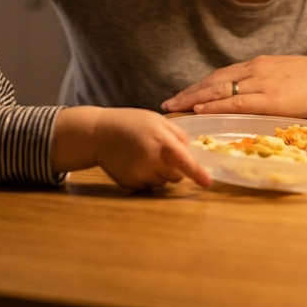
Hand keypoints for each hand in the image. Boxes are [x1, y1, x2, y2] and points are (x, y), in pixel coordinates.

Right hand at [54, 107, 211, 189]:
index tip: (209, 183)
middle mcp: (151, 160)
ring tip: (145, 156)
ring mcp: (139, 174)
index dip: (198, 174)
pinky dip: (147, 178)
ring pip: (163, 183)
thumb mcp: (155, 119)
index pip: (184, 161)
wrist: (97, 134)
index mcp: (160, 141)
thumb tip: (191, 150)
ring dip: (161, 174)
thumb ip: (176, 134)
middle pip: (176, 176)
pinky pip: (148, 186)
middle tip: (163, 154)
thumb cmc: (130, 122)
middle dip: (176, 169)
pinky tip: (135, 163)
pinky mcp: (130, 183)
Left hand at [161, 54, 306, 118]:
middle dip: (189, 92)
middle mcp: (256, 70)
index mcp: (262, 65)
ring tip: (174, 108)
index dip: (202, 85)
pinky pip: (235, 101)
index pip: (223, 74)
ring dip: (193, 99)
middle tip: (169, 102)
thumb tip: (267, 98)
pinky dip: (214, 105)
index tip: (185, 93)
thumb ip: (276, 85)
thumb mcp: (294, 77)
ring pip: (219, 90)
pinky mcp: (270, 99)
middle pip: (214, 80)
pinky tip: (199, 110)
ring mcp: (262, 83)